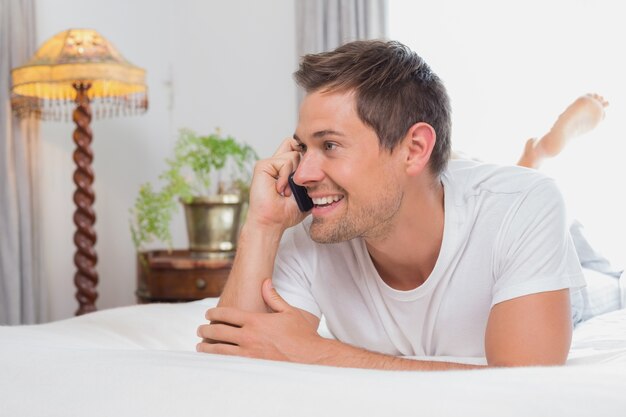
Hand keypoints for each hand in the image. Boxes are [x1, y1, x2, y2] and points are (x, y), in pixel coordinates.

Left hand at [197, 279, 322, 362]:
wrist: (311, 357)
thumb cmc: (301, 334)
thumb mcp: (288, 312)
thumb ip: (273, 297)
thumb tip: (265, 282)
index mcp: (256, 321)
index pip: (227, 314)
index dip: (214, 313)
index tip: (208, 314)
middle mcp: (250, 337)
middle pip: (219, 331)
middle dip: (206, 329)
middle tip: (200, 329)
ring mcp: (249, 354)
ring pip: (220, 350)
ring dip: (207, 348)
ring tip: (200, 346)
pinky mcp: (252, 367)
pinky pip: (229, 364)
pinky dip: (218, 361)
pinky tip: (213, 362)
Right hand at [246, 138, 308, 230]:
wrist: (272, 223)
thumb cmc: (287, 213)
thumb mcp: (306, 195)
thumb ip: (312, 181)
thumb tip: (326, 170)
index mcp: (285, 169)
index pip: (297, 148)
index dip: (306, 153)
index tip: (311, 170)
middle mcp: (276, 164)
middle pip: (295, 145)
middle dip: (303, 165)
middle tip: (296, 187)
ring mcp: (269, 164)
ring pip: (293, 155)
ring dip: (294, 176)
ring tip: (287, 192)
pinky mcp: (263, 166)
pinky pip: (284, 161)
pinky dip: (285, 177)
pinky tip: (280, 189)